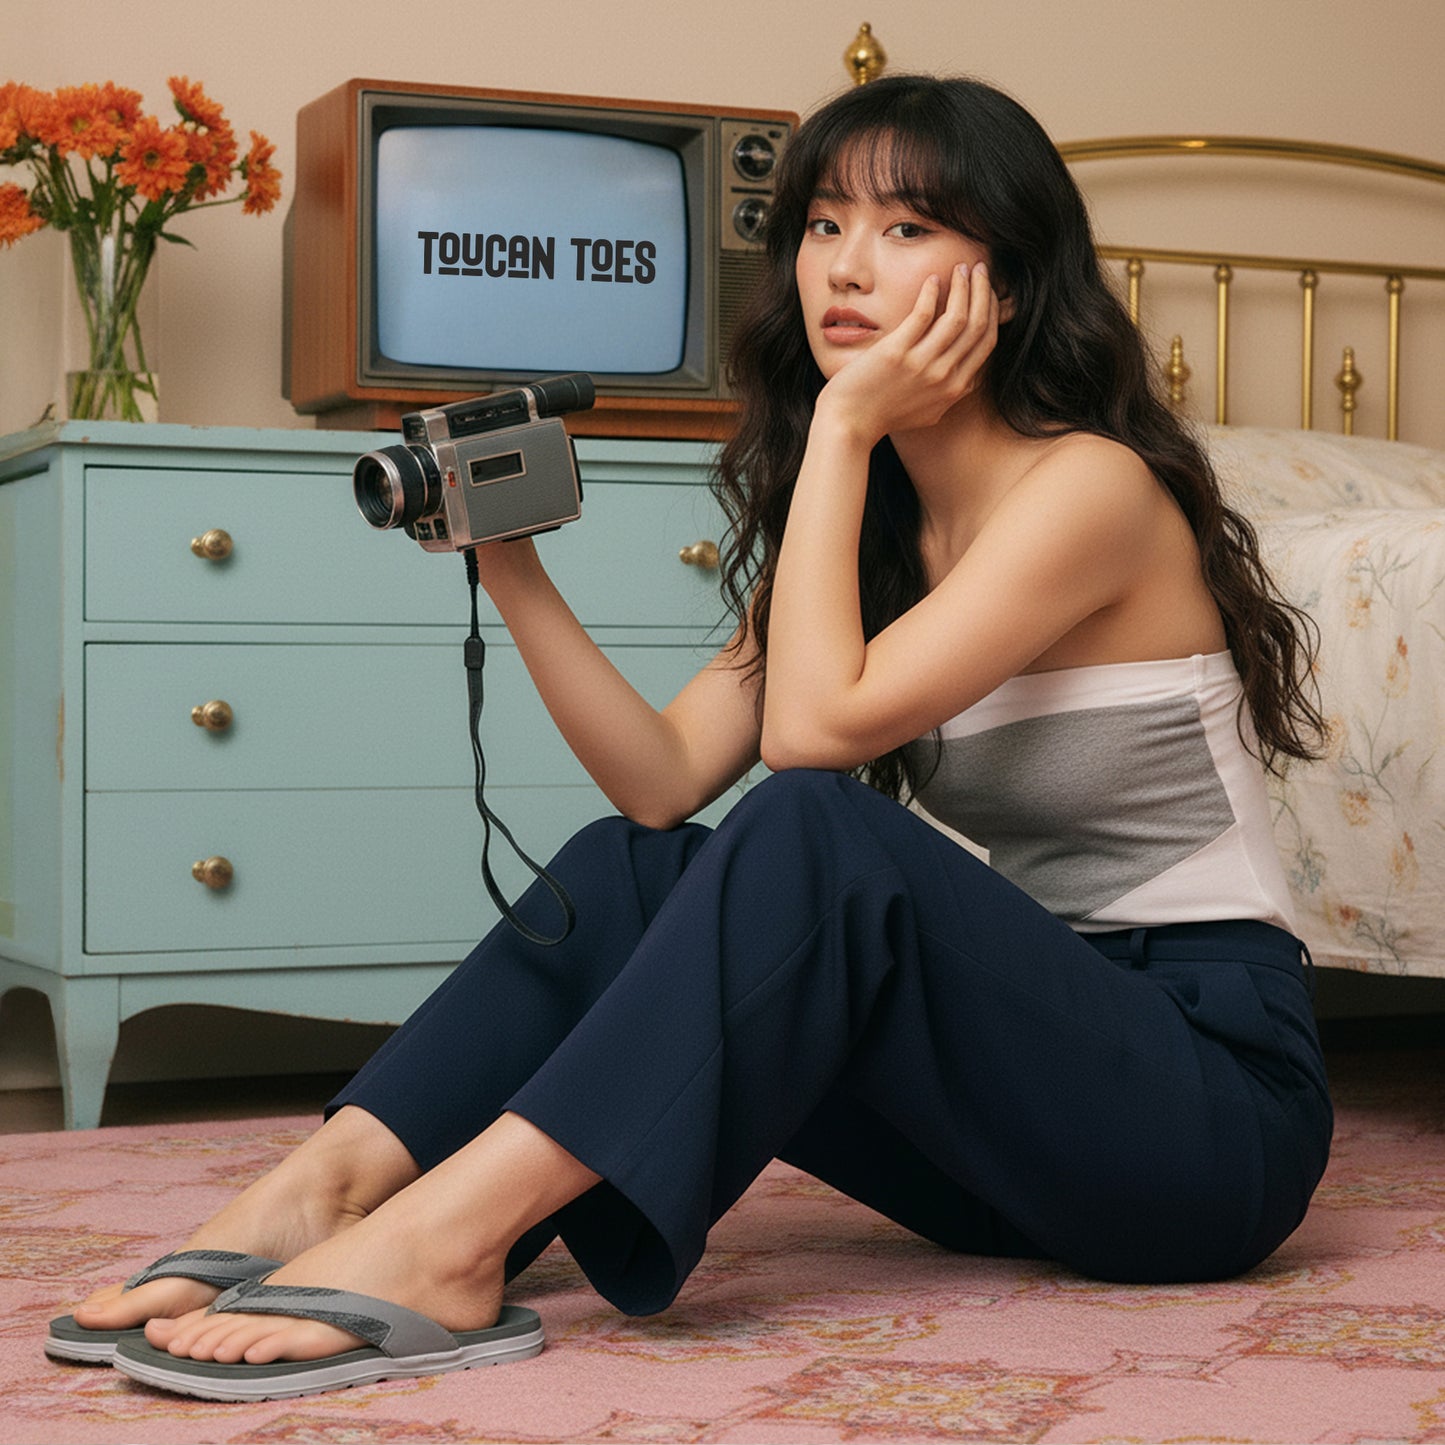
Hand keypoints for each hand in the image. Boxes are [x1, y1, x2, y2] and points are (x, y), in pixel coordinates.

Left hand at [814, 262, 1000, 446]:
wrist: (849, 424)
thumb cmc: (883, 415)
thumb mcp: (928, 410)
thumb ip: (949, 392)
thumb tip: (968, 376)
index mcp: (955, 389)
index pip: (986, 342)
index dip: (992, 312)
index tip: (987, 293)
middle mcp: (944, 377)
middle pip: (978, 326)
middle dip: (984, 292)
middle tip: (980, 269)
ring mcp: (921, 365)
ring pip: (957, 317)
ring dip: (964, 286)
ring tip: (960, 268)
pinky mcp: (896, 353)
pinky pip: (924, 314)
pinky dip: (931, 293)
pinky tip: (932, 280)